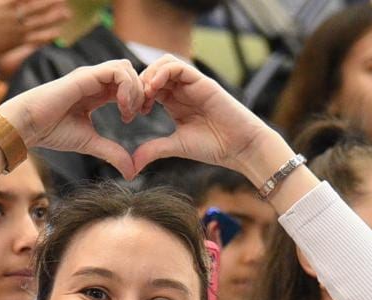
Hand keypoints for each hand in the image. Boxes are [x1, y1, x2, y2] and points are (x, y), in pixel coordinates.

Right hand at [0, 0, 64, 57]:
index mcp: (3, 3)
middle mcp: (11, 16)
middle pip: (34, 8)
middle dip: (49, 2)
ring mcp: (16, 30)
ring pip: (38, 23)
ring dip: (53, 18)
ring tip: (67, 13)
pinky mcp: (19, 41)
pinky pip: (35, 39)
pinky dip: (47, 36)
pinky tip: (58, 32)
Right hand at [0, 60, 144, 177]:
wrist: (28, 126)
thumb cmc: (52, 132)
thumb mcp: (90, 143)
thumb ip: (112, 153)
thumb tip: (132, 173)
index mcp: (96, 93)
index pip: (126, 85)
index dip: (137, 99)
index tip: (134, 118)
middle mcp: (94, 80)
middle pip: (130, 73)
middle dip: (140, 93)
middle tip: (136, 115)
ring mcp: (90, 76)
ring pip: (125, 68)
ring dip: (134, 89)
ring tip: (127, 111)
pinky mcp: (85, 76)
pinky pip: (116, 71)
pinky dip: (126, 87)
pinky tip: (121, 107)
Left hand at [132, 56, 279, 179]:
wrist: (240, 147)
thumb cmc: (214, 147)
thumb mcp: (177, 146)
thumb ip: (155, 149)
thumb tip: (132, 165)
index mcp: (175, 103)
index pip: (149, 87)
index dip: (136, 96)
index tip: (131, 113)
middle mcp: (183, 90)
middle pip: (154, 72)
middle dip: (139, 84)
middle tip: (134, 103)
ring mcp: (192, 84)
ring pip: (164, 64)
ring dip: (150, 75)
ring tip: (145, 94)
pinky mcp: (202, 81)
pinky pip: (178, 67)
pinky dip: (162, 72)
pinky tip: (155, 88)